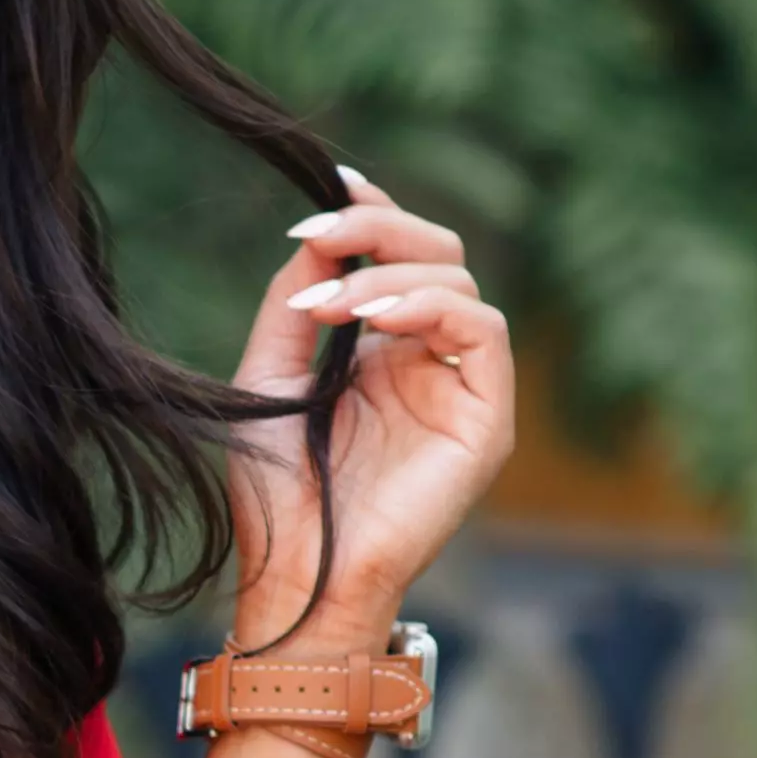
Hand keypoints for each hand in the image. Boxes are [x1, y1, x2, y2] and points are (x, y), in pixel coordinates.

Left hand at [227, 172, 513, 651]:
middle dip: (379, 228)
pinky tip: (375, 316)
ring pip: (459, 283)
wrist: (296, 575)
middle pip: (437, 254)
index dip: (373, 213)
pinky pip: (484, 330)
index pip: (396, 259)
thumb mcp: (268, 379)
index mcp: (380, 355)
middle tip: (320, 232)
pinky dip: (430, 306)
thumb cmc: (277, 496)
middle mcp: (427, 365)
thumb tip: (318, 235)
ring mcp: (460, 390)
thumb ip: (295, 302)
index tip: (331, 183)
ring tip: (329, 302)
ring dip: (390, 274)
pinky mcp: (488, 418)